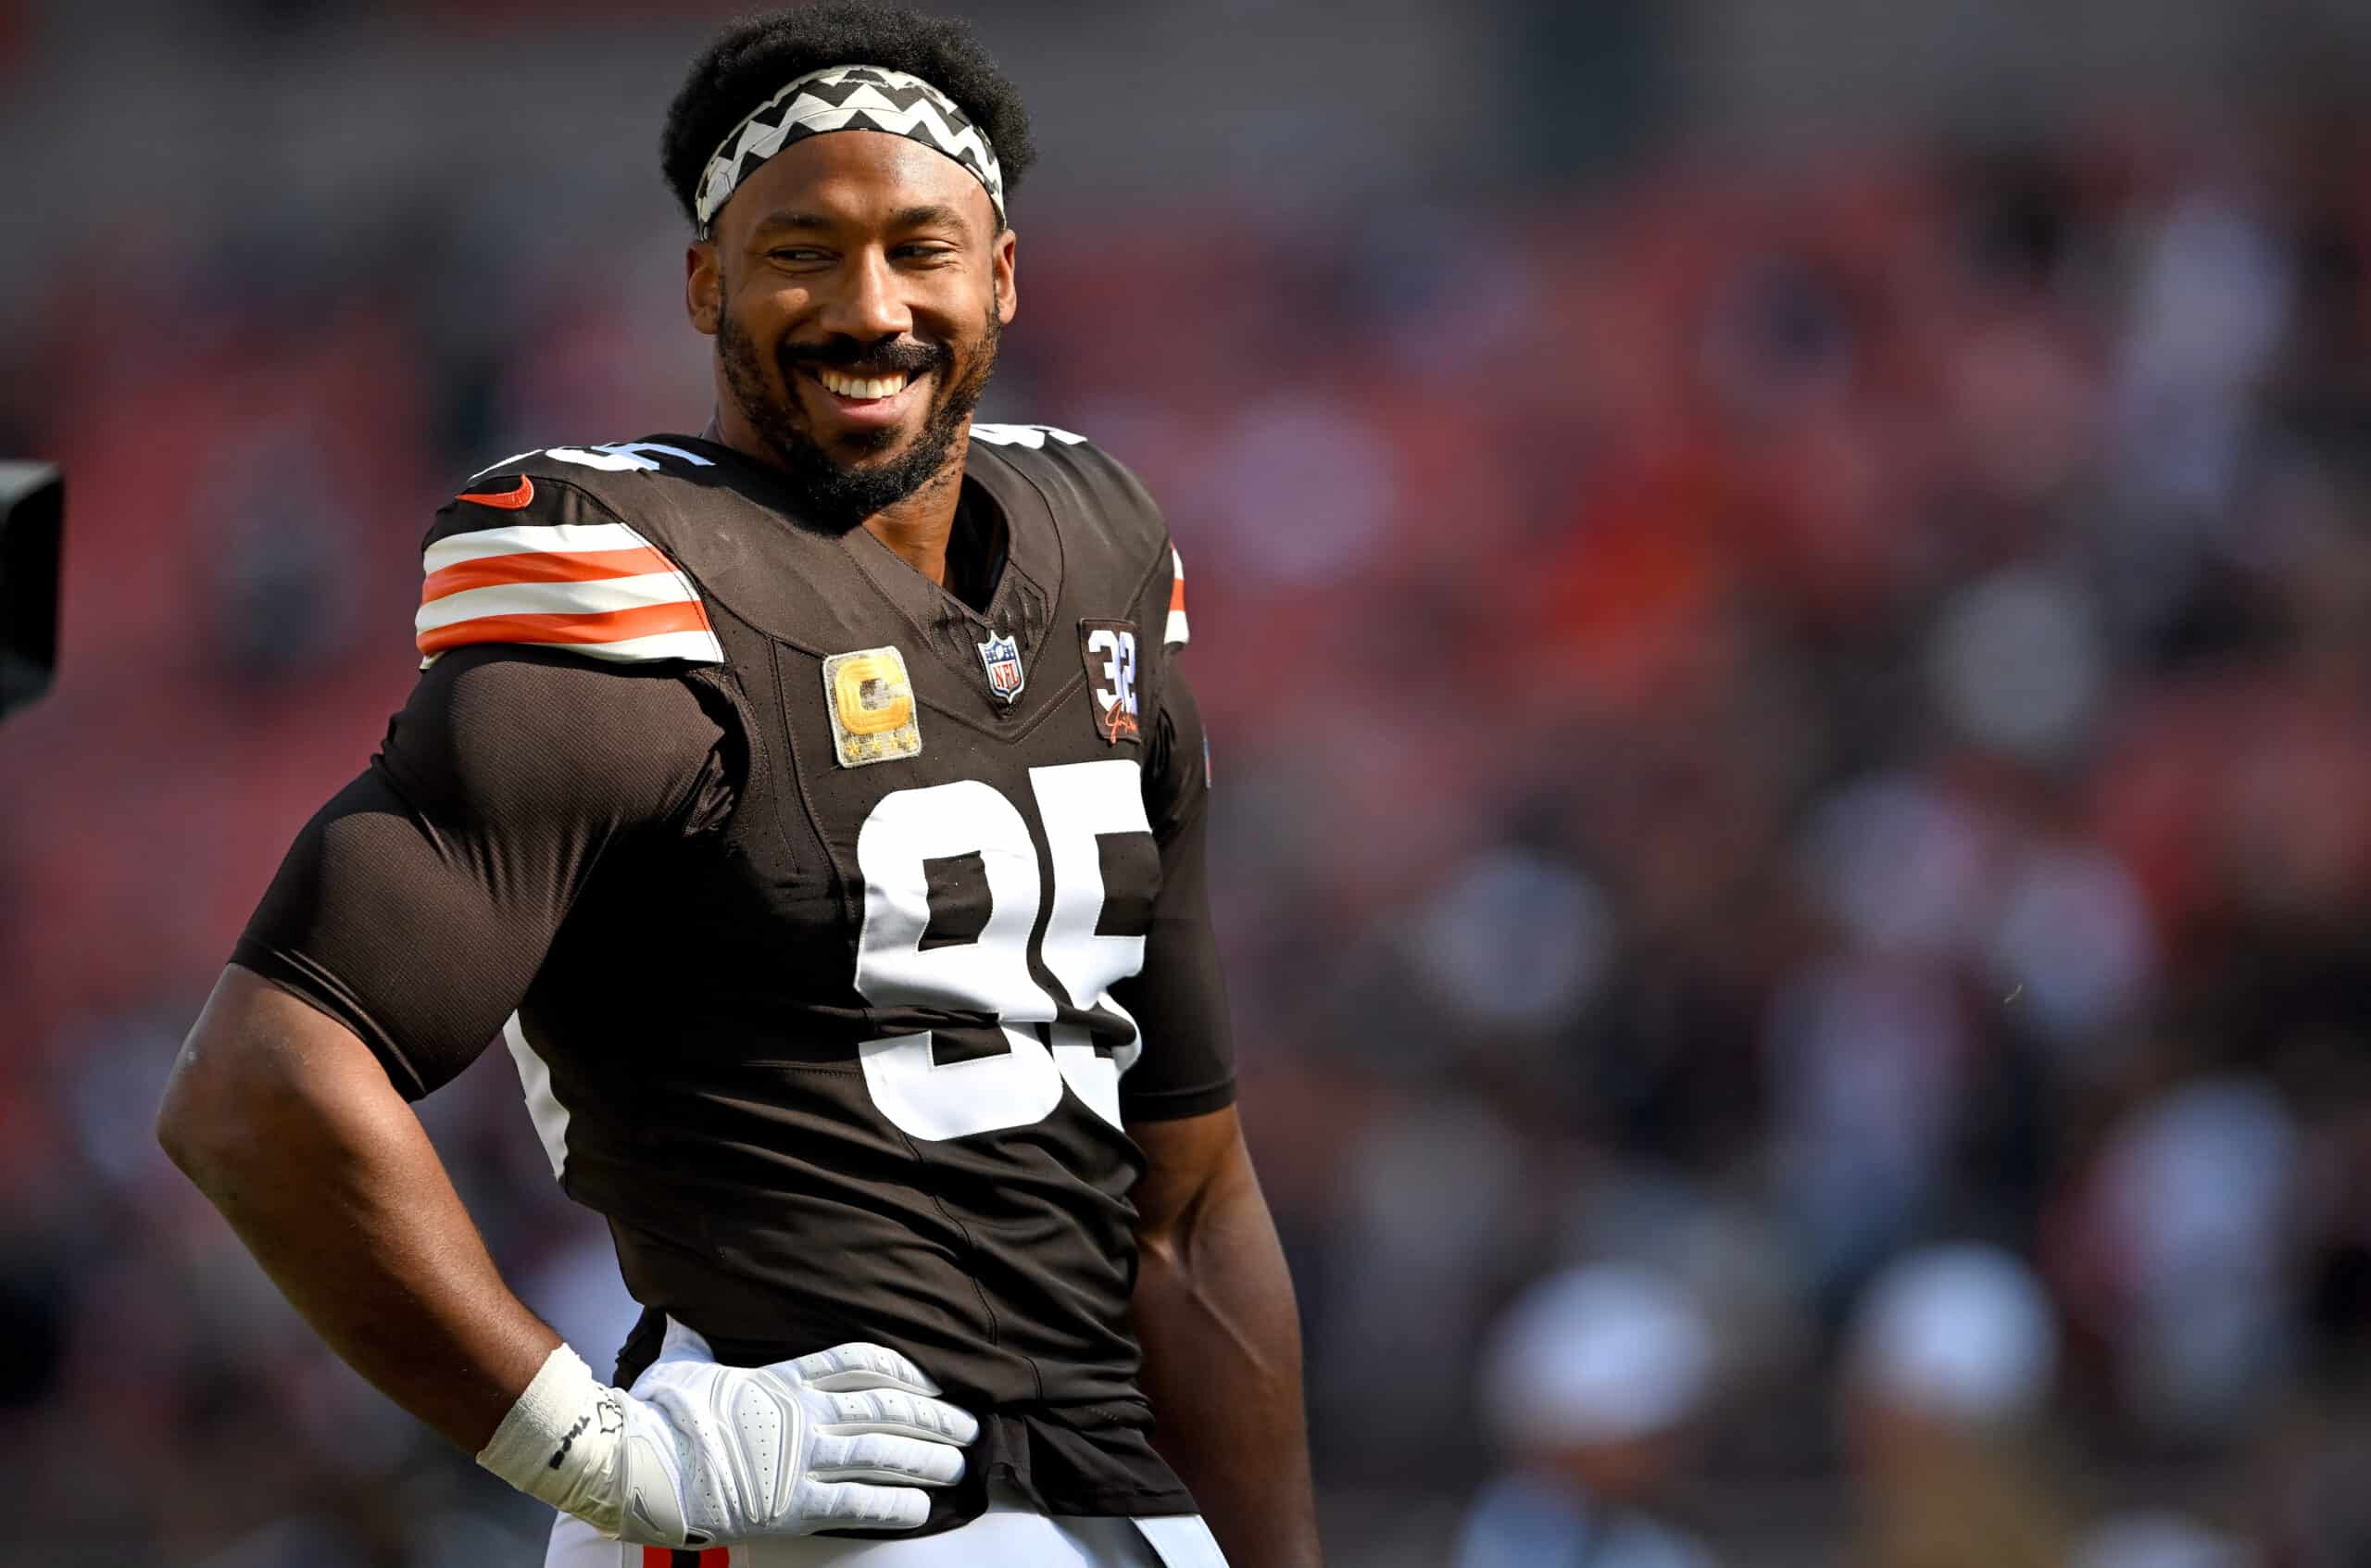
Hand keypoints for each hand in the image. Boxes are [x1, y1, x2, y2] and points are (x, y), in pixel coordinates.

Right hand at [609, 1319, 979, 1546]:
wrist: (640, 1464)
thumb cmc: (658, 1414)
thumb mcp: (681, 1364)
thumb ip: (694, 1342)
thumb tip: (679, 1315)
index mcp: (783, 1380)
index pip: (860, 1362)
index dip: (905, 1368)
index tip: (934, 1376)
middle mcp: (803, 1417)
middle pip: (887, 1408)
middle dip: (934, 1416)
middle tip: (969, 1423)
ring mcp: (801, 1461)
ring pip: (883, 1453)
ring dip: (928, 1458)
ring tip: (960, 1463)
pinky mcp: (793, 1506)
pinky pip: (857, 1503)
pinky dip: (895, 1505)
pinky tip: (924, 1507)